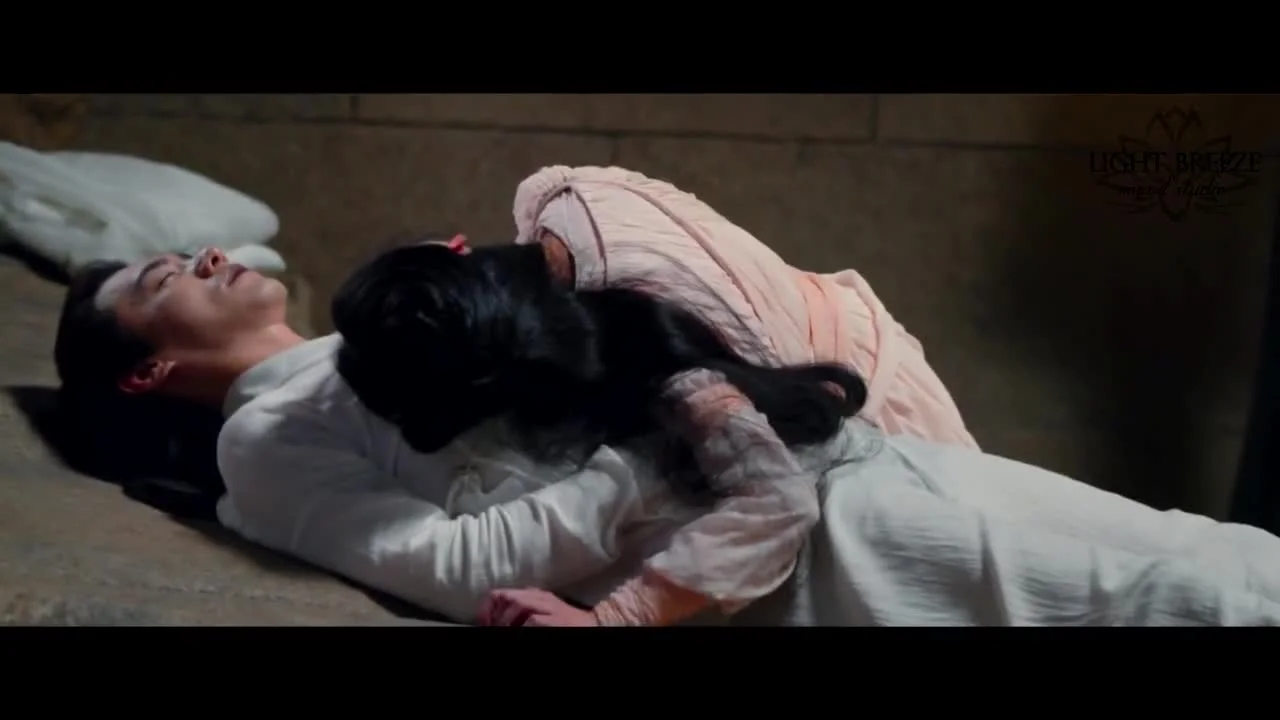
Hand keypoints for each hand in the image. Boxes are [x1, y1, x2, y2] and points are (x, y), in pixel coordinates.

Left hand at [478, 588, 598, 626]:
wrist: (593, 625)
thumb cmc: (565, 622)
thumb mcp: (544, 610)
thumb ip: (524, 608)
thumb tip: (495, 619)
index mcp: (535, 594)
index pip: (502, 593)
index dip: (488, 608)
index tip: (483, 622)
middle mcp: (541, 597)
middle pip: (508, 596)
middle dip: (495, 614)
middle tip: (491, 627)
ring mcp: (549, 608)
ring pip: (518, 604)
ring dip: (506, 621)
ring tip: (503, 630)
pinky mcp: (555, 620)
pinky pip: (532, 620)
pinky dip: (522, 627)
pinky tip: (521, 631)